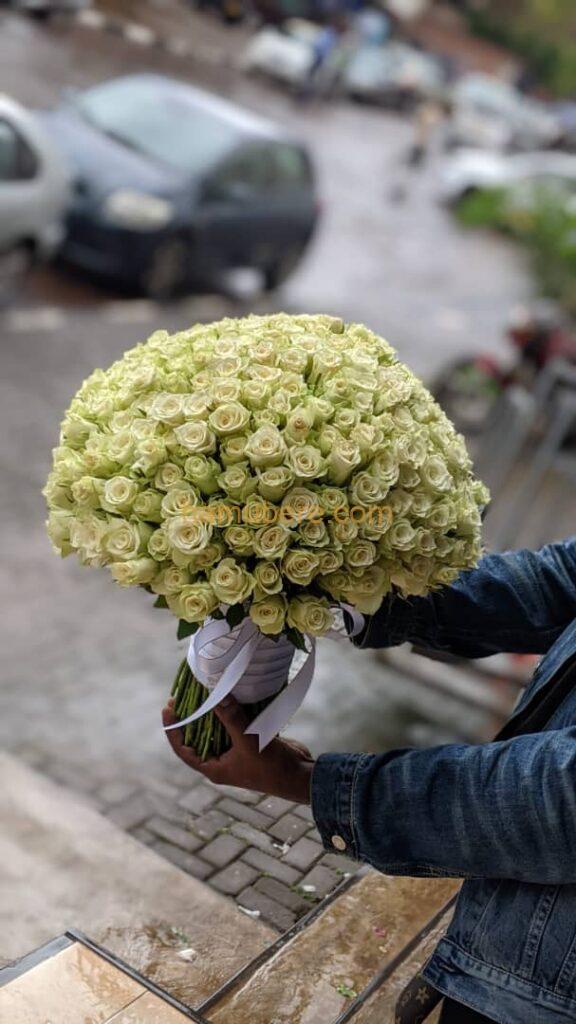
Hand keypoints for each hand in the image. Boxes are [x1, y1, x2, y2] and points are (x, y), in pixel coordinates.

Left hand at [162, 696, 314, 804]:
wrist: (300, 776)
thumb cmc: (271, 766)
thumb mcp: (248, 741)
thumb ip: (232, 718)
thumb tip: (216, 695)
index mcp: (214, 768)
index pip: (183, 750)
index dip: (173, 730)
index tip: (168, 708)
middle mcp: (222, 760)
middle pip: (198, 737)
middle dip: (191, 716)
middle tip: (184, 694)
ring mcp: (236, 751)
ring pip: (217, 728)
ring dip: (212, 711)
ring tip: (204, 690)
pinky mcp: (250, 743)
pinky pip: (235, 724)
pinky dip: (232, 711)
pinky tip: (229, 694)